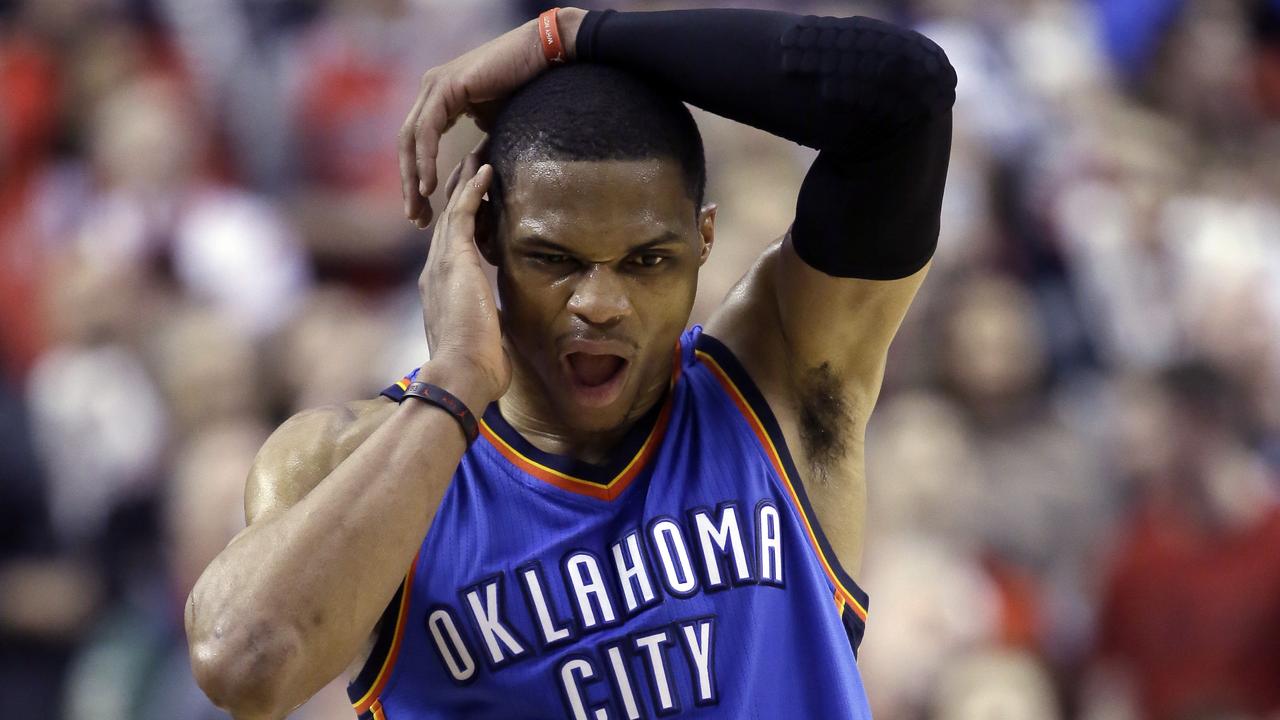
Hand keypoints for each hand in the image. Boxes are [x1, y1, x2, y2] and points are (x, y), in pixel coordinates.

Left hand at [398, 9, 585, 227]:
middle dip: (409, 184)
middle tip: (415, 219)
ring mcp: (434, 86)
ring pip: (411, 139)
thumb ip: (478, 152)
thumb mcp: (496, 129)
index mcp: (440, 100)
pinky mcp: (444, 87)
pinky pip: (427, 131)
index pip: (418, 144)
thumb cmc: (528, 91)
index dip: (417, 178)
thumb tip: (472, 182)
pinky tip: (429, 186)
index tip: (423, 211)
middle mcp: (431, 91)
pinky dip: (426, 160)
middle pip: (407, 144)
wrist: (544, 59)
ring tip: (420, 208)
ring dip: (413, 177)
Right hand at [419, 145, 509, 408]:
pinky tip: (486, 169)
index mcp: (441, 293)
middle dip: (460, 192)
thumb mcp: (485, 343)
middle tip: (473, 164)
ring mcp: (441, 265)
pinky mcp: (455, 260)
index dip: (463, 223)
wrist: (461, 375)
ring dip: (466, 181)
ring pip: (453, 210)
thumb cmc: (476, 371)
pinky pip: (462, 213)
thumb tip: (500, 337)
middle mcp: (435, 273)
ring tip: (480, 155)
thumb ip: (489, 329)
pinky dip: (474, 189)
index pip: (452, 248)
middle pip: (448, 221)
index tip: (476, 205)